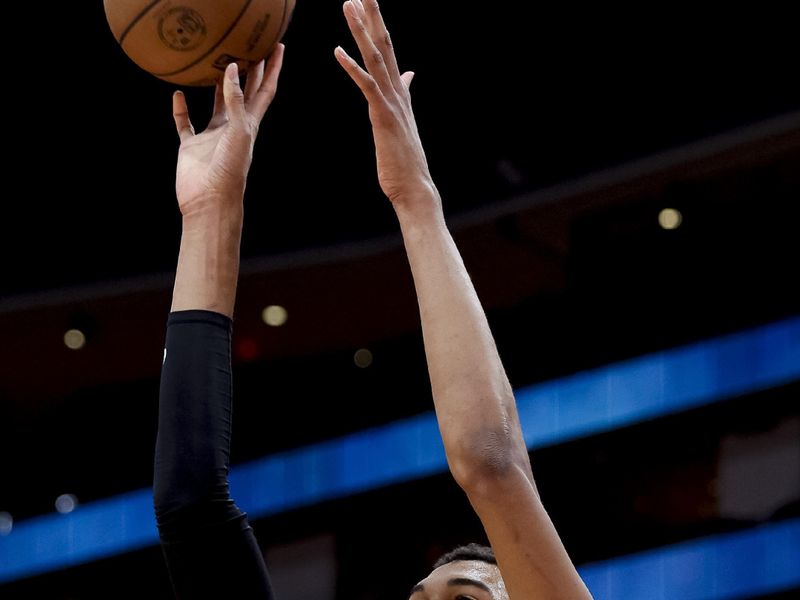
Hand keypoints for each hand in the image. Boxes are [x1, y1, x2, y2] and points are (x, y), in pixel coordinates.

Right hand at [173, 46, 284, 218]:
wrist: (211, 201)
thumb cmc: (230, 170)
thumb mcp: (238, 131)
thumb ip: (235, 100)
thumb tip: (232, 68)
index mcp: (250, 124)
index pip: (265, 90)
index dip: (273, 69)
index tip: (278, 47)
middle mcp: (233, 127)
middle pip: (244, 92)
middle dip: (251, 71)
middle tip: (252, 46)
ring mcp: (212, 137)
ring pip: (216, 105)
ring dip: (217, 86)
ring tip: (216, 63)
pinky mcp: (191, 146)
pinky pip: (185, 123)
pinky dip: (181, 110)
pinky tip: (177, 95)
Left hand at [335, 1, 437, 210]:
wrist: (414, 186)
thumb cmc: (404, 159)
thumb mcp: (402, 119)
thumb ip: (404, 92)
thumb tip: (408, 74)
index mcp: (398, 91)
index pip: (386, 49)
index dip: (376, 24)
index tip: (365, 0)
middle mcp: (397, 91)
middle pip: (383, 44)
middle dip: (372, 15)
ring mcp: (391, 102)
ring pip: (375, 58)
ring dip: (361, 30)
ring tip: (348, 4)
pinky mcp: (383, 116)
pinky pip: (366, 86)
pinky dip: (352, 67)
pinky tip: (337, 51)